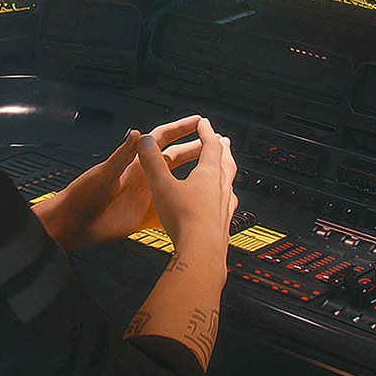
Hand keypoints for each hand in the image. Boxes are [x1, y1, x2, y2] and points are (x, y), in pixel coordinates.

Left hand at [34, 116, 206, 251]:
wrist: (75, 224)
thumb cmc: (81, 196)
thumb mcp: (104, 174)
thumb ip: (122, 155)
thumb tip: (137, 134)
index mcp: (133, 163)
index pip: (160, 140)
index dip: (179, 129)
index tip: (197, 122)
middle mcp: (141, 176)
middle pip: (173, 159)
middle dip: (193, 149)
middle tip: (214, 144)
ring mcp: (144, 194)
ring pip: (173, 181)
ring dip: (191, 175)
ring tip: (212, 172)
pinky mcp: (144, 214)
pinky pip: (167, 207)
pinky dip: (181, 204)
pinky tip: (195, 205)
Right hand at [134, 117, 235, 251]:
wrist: (201, 252)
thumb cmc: (185, 220)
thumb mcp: (162, 185)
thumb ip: (152, 162)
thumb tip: (144, 141)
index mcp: (208, 174)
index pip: (211, 145)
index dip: (206, 131)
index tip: (204, 123)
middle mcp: (221, 187)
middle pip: (227, 161)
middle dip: (223, 149)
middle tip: (222, 140)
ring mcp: (226, 206)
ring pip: (230, 182)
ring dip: (227, 171)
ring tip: (224, 169)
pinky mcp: (224, 223)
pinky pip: (228, 203)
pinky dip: (225, 195)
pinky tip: (221, 203)